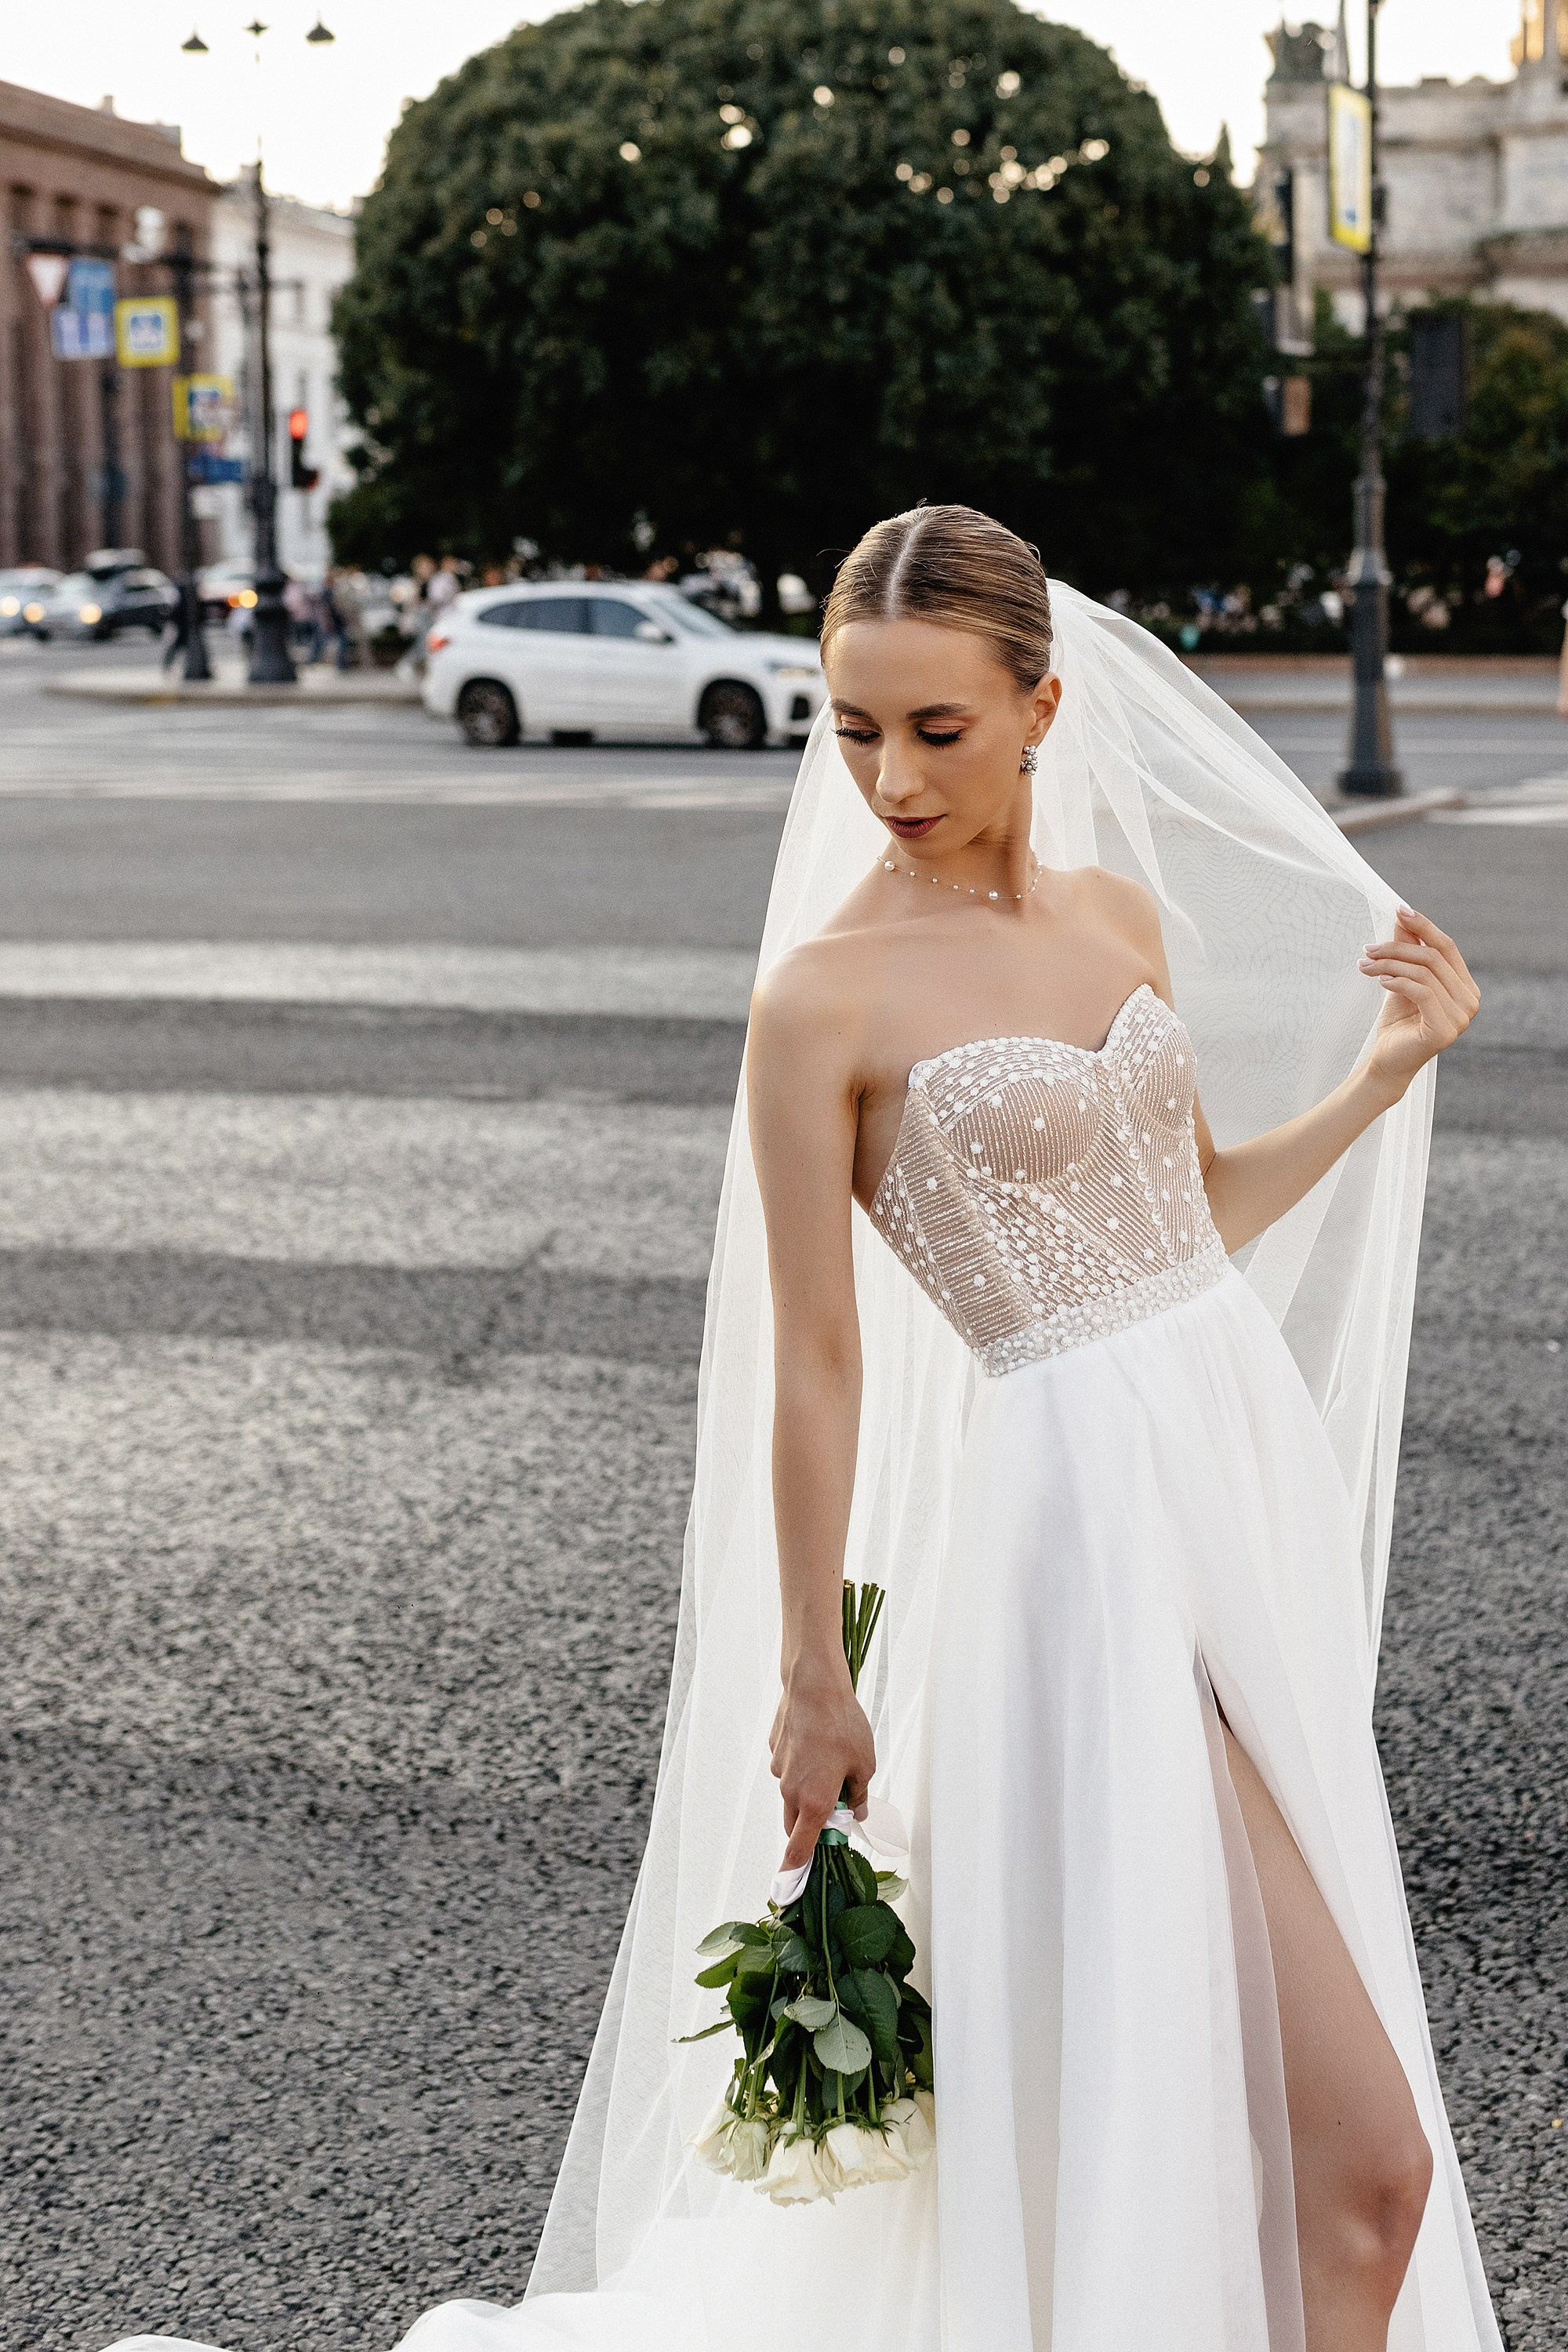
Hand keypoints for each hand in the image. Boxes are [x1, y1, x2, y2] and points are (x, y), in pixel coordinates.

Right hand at [769, 1655, 874, 1873]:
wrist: (813, 1685)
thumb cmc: (843, 1726)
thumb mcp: (865, 1765)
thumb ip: (860, 1795)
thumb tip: (858, 1811)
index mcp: (814, 1803)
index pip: (799, 1849)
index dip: (794, 1872)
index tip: (787, 1891)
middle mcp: (791, 1792)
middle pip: (796, 1823)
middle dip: (812, 1824)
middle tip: (837, 1808)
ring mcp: (780, 1771)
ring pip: (793, 1793)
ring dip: (809, 1790)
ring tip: (833, 1761)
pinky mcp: (775, 1751)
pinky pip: (789, 1768)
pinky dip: (802, 1765)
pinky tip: (818, 1742)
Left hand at [1359, 905, 1478, 1100]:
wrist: (1388, 1062)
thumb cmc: (1398, 1023)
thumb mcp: (1401, 979)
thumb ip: (1408, 950)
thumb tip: (1403, 917)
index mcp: (1465, 987)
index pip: (1447, 947)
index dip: (1424, 926)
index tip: (1399, 910)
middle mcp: (1470, 1000)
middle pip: (1433, 957)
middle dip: (1397, 948)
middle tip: (1368, 948)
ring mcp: (1461, 1017)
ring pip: (1424, 973)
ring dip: (1390, 964)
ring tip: (1365, 965)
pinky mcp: (1444, 1030)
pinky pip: (1421, 992)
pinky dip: (1397, 981)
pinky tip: (1380, 981)